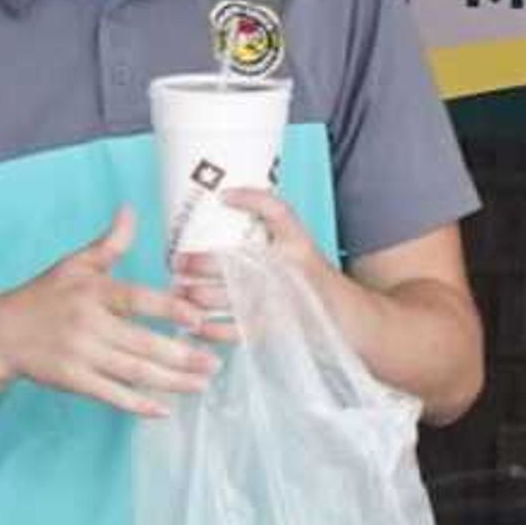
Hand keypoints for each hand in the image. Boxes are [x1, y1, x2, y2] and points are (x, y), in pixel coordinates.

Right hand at [0, 207, 216, 418]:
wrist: (1, 333)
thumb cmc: (43, 296)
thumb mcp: (75, 264)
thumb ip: (110, 243)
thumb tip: (130, 210)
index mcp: (93, 292)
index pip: (136, 299)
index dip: (169, 308)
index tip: (198, 318)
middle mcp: (87, 324)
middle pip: (140, 342)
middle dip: (180, 355)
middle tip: (213, 362)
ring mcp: (79, 355)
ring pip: (132, 371)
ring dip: (170, 381)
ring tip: (201, 383)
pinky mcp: (72, 380)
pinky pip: (110, 394)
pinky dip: (137, 405)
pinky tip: (163, 410)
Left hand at [171, 186, 337, 339]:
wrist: (350, 318)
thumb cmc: (314, 280)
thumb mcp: (302, 248)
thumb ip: (272, 232)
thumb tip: (226, 204)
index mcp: (299, 244)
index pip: (279, 212)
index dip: (251, 199)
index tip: (223, 196)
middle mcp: (290, 269)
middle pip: (235, 262)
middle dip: (199, 263)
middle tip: (176, 263)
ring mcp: (282, 300)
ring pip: (228, 296)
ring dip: (196, 296)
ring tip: (177, 292)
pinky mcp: (274, 328)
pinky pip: (233, 329)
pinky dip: (208, 328)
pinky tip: (191, 323)